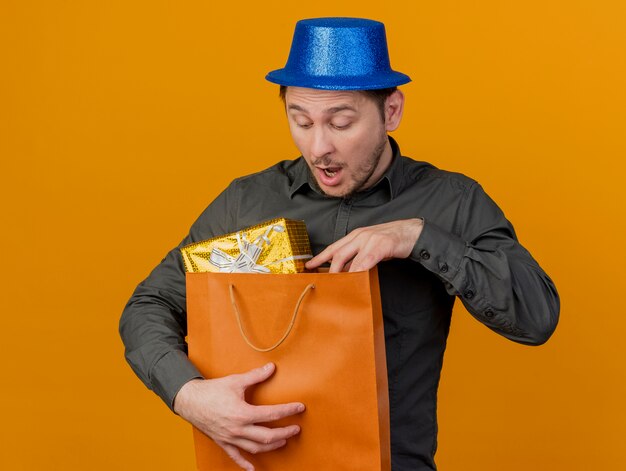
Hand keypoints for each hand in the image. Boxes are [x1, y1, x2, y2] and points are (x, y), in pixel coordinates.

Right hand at [173, 362, 304, 470]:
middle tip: (296, 429)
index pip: (271, 414)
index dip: (288, 411)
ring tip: (283, 441)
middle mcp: (238, 429)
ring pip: (255, 448)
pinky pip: (235, 457)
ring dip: (271, 446)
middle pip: (267, 436)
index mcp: (242, 413)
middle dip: (284, 433)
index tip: (300, 407)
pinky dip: (245, 464)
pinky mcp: (222, 442)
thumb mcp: (235, 381)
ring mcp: (230, 438)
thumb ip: (255, 376)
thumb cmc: (212, 390)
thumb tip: (272, 367)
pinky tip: (253, 469)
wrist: (189, 401)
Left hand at [305, 219, 423, 272]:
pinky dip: (358, 271)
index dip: (320, 257)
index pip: (333, 247)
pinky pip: (366, 261)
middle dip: (328, 269)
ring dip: (341, 273)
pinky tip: (353, 279)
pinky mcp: (381, 245)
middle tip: (323, 282)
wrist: (413, 232)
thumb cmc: (392, 241)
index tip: (309, 266)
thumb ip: (359, 256)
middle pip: (337, 253)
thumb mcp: (371, 246)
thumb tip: (348, 271)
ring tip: (335, 285)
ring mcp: (370, 239)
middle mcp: (360, 235)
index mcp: (356, 235)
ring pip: (349, 258)